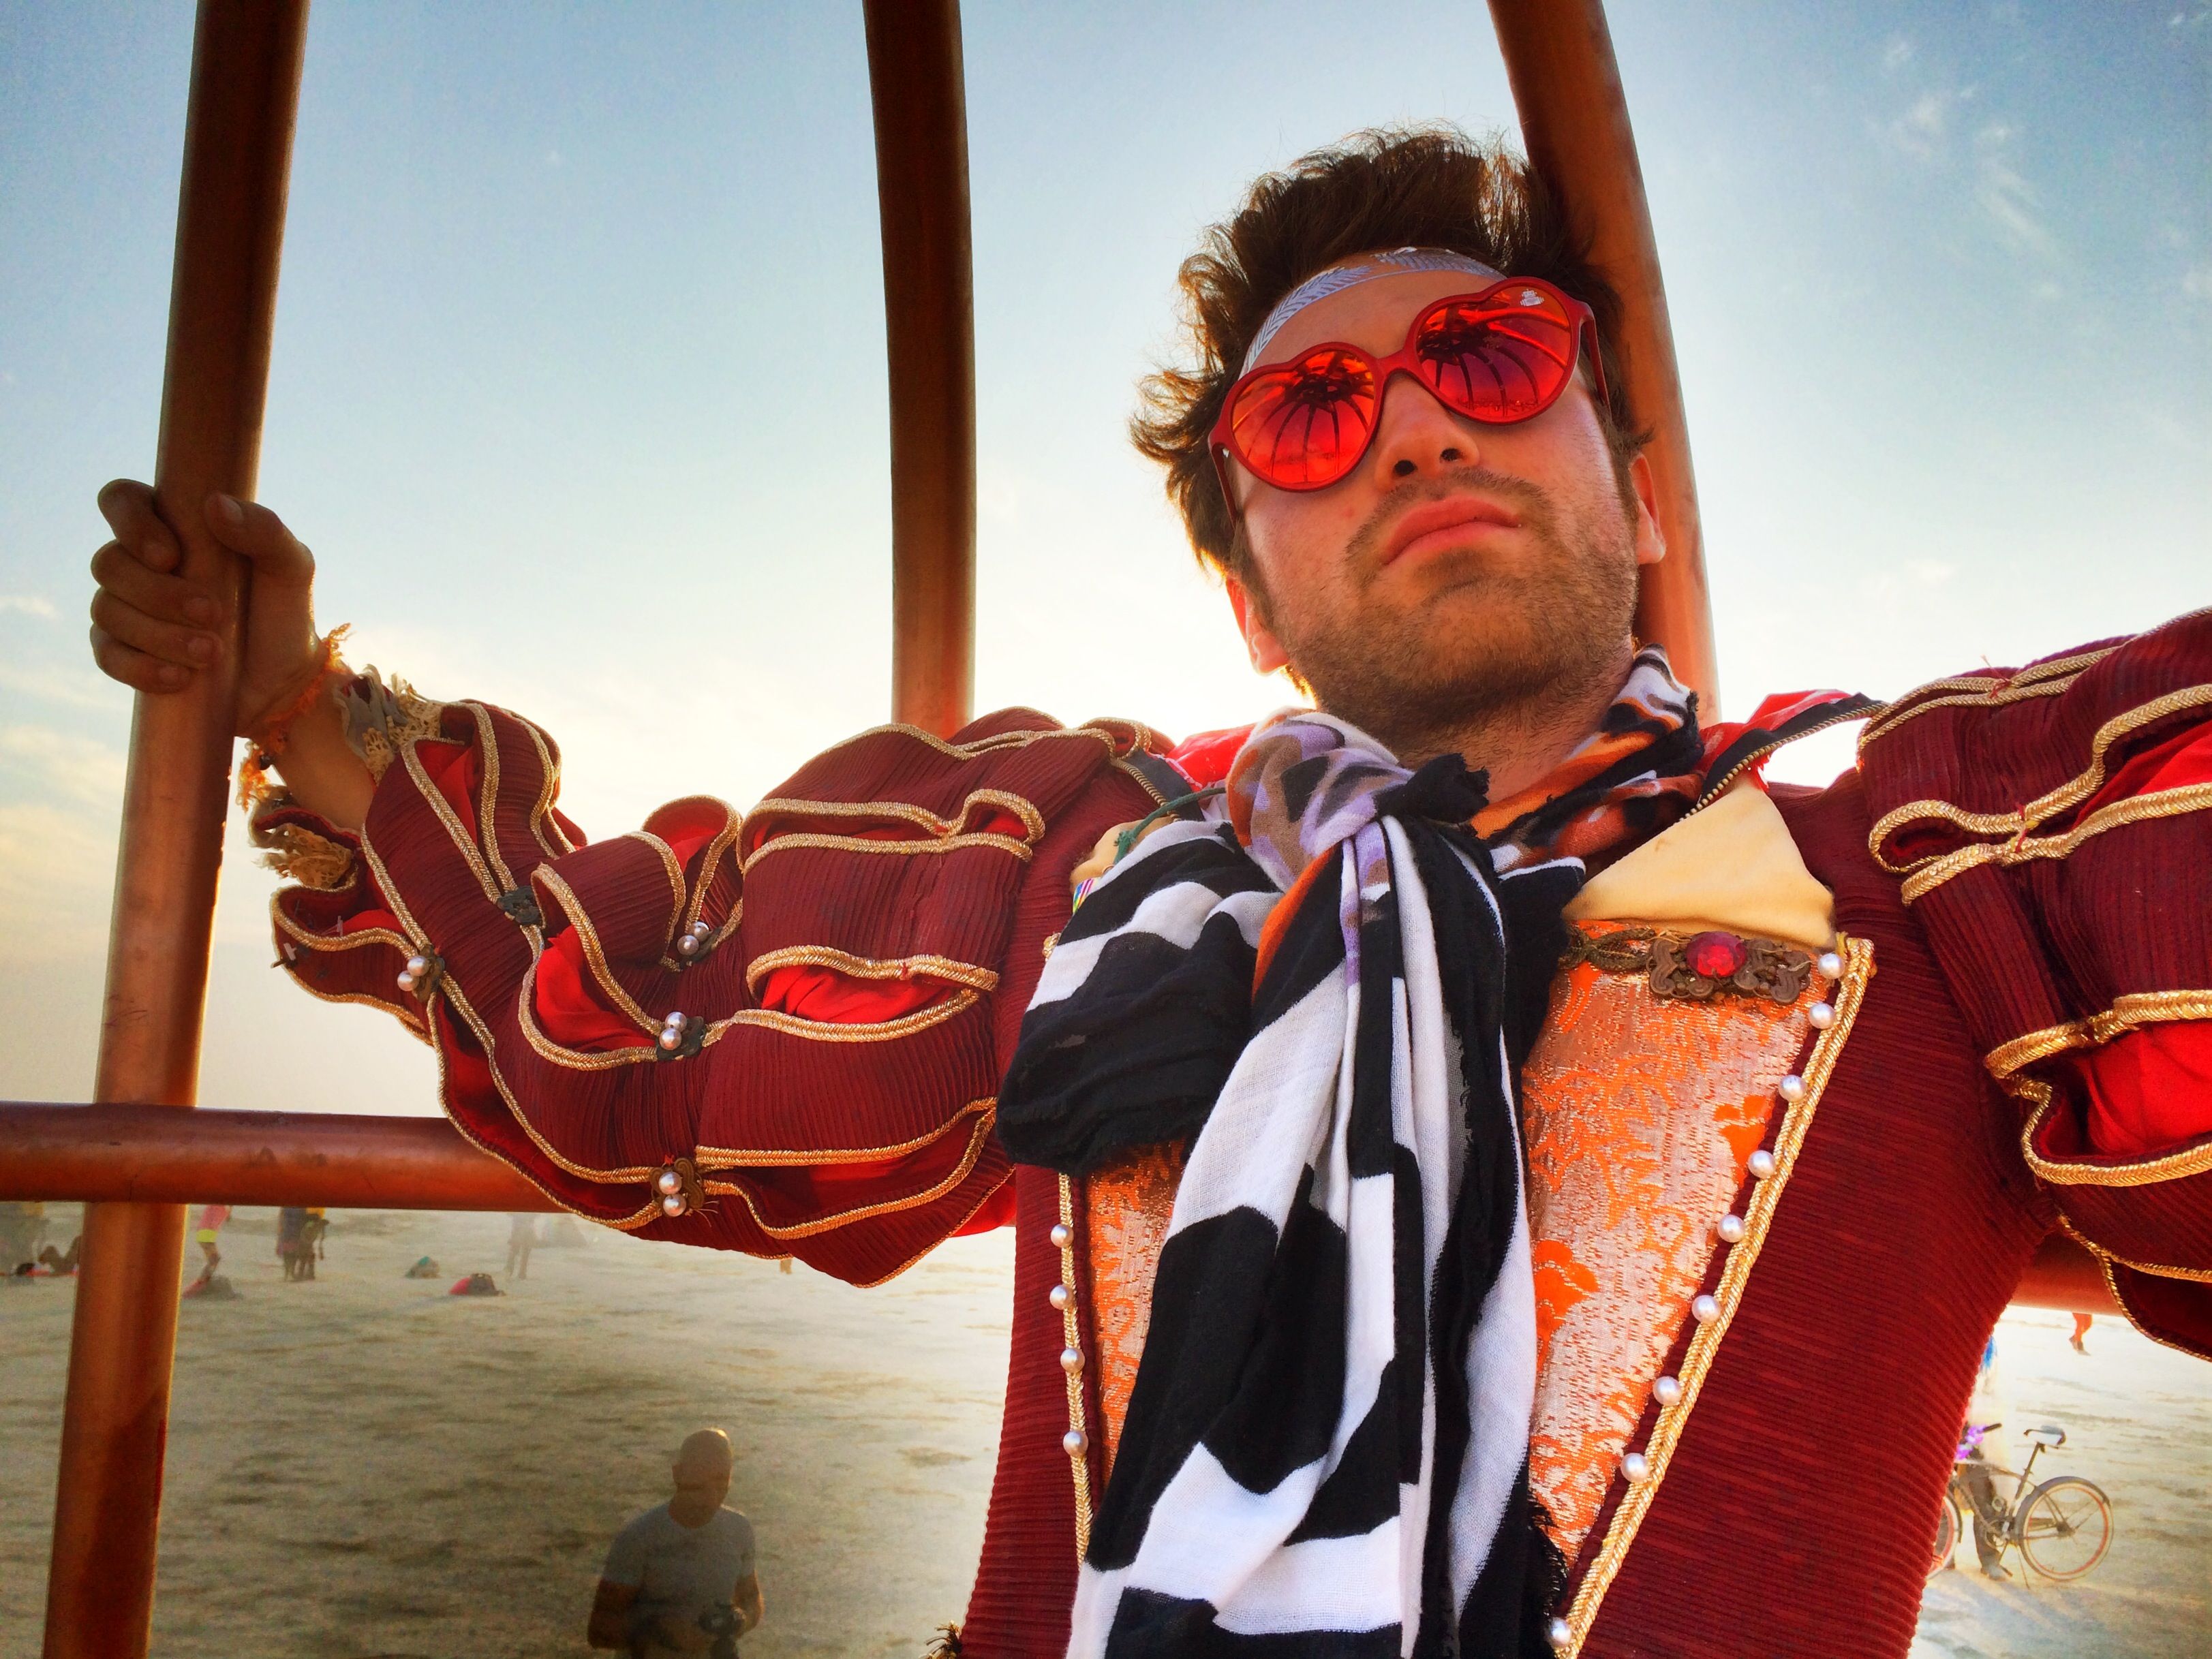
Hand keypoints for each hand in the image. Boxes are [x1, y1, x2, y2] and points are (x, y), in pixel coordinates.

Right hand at [89, 480, 325, 738]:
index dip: (131, 522)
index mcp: (172, 529)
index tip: (171, 556)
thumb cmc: (282, 612)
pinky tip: (179, 678)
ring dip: (160, 634)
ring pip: (107, 610)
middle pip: (109, 563)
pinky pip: (106, 656)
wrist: (282, 681)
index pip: (122, 500)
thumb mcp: (290, 567)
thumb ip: (264, 530)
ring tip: (212, 653)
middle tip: (213, 614)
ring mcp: (125, 609)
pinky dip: (140, 667)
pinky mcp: (124, 654)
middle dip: (159, 593)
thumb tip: (215, 504)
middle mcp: (139, 565)